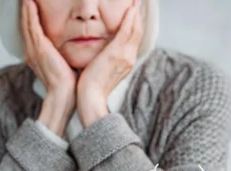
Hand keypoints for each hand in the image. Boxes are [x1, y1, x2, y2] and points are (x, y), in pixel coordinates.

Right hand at [21, 0, 75, 135]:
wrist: (64, 96)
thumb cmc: (67, 84)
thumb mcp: (64, 66)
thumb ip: (63, 56)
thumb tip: (71, 50)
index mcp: (37, 55)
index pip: (31, 30)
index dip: (30, 16)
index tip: (31, 4)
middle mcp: (32, 50)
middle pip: (25, 23)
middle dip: (25, 8)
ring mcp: (33, 49)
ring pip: (26, 21)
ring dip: (25, 6)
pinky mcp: (39, 48)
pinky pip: (32, 25)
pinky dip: (29, 12)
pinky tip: (29, 1)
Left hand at [77, 0, 142, 127]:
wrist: (91, 100)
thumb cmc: (90, 88)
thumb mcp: (100, 70)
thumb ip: (103, 60)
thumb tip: (100, 54)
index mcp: (125, 61)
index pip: (133, 37)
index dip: (135, 23)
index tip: (135, 11)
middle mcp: (129, 57)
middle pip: (138, 31)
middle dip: (138, 14)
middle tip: (139, 0)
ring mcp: (125, 56)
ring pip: (135, 29)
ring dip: (136, 12)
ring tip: (137, 0)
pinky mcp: (117, 54)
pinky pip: (127, 32)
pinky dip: (130, 18)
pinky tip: (131, 8)